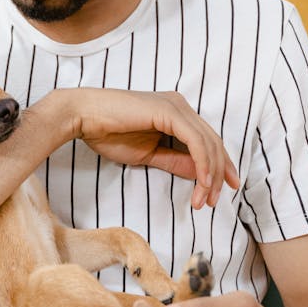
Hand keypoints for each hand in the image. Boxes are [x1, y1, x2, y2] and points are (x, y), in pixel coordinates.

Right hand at [63, 87, 238, 208]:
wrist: (83, 117)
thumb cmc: (108, 133)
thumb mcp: (149, 154)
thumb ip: (175, 161)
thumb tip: (200, 175)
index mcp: (176, 113)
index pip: (207, 140)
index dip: (219, 165)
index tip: (223, 188)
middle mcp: (180, 106)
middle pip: (213, 142)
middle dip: (218, 174)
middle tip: (214, 200)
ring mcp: (176, 106)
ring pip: (208, 143)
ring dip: (209, 174)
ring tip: (204, 199)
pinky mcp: (170, 111)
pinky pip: (196, 141)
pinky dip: (202, 164)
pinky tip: (201, 182)